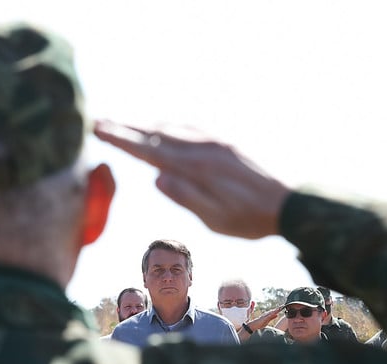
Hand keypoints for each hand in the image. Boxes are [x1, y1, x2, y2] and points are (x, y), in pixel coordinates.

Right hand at [93, 120, 291, 238]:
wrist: (288, 204)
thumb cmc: (249, 218)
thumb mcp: (215, 219)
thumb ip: (186, 197)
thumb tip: (156, 177)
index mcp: (196, 169)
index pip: (150, 151)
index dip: (122, 140)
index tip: (98, 130)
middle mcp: (203, 149)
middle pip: (156, 134)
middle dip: (126, 128)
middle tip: (99, 122)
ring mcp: (215, 143)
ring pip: (173, 128)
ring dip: (146, 126)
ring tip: (125, 125)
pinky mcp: (226, 143)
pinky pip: (191, 128)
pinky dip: (170, 127)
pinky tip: (166, 130)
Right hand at [249, 306, 282, 329]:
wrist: (253, 326)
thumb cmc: (259, 324)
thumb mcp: (267, 321)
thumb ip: (272, 318)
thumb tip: (277, 315)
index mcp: (268, 315)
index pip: (274, 312)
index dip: (278, 309)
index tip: (282, 307)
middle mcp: (266, 314)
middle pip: (273, 311)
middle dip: (278, 308)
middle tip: (283, 305)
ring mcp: (265, 316)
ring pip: (271, 312)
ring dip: (275, 310)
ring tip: (280, 308)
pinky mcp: (263, 319)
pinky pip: (268, 316)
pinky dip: (271, 314)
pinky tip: (275, 313)